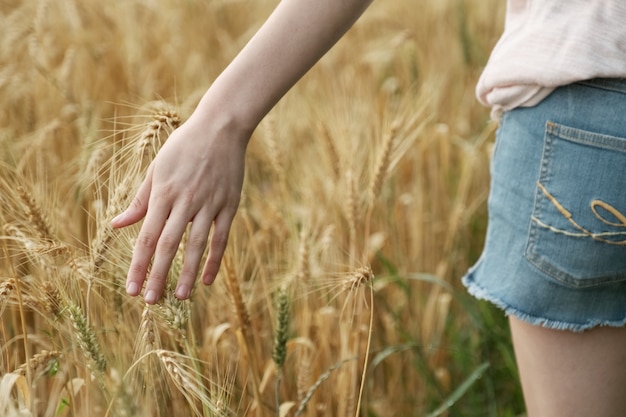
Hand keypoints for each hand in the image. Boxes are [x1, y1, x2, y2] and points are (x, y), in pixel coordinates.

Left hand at [111, 114, 247, 303]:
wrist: (220, 128)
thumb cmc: (183, 147)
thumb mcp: (156, 169)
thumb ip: (139, 200)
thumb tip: (116, 225)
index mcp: (163, 193)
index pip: (147, 236)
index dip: (139, 264)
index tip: (131, 288)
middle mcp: (185, 201)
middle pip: (168, 244)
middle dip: (158, 275)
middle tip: (150, 301)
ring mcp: (209, 203)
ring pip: (196, 244)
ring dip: (186, 272)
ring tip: (179, 297)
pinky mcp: (229, 204)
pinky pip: (221, 237)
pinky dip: (215, 259)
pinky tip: (207, 279)